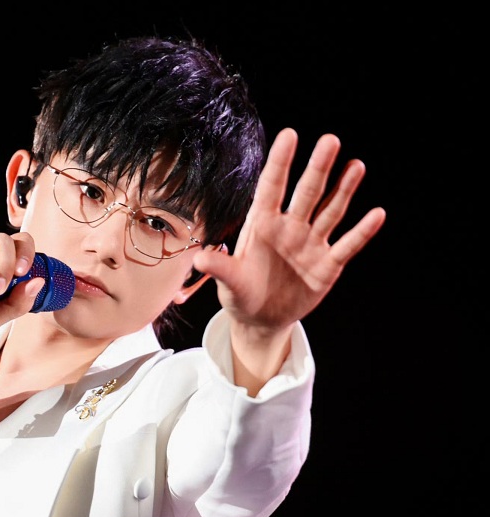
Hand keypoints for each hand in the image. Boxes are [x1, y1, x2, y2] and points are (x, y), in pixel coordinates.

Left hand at [193, 128, 386, 335]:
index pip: (272, 188)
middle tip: (330, 140)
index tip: (289, 135)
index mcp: (262, 226)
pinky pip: (347, 245)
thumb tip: (200, 258)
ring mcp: (310, 244)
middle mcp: (289, 228)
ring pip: (330, 211)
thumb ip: (220, 268)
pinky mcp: (327, 265)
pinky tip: (377, 214)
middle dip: (318, 168)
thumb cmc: (240, 294)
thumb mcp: (229, 283)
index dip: (280, 162)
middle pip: (307, 193)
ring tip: (356, 165)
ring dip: (344, 190)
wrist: (261, 319)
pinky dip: (362, 232)